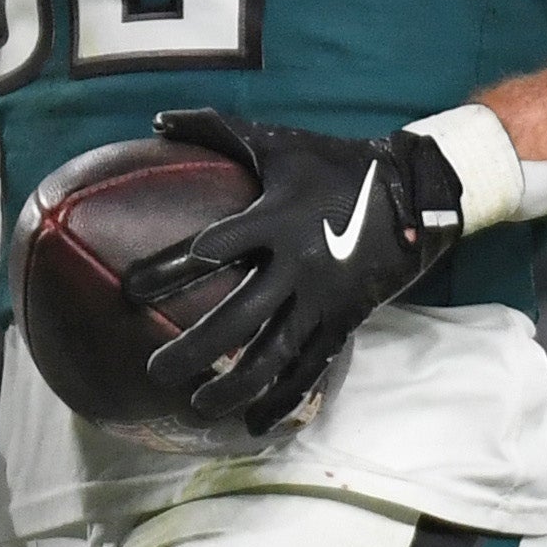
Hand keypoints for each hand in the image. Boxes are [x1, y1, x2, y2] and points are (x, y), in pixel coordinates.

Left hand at [123, 109, 465, 435]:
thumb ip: (214, 129)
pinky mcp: (346, 320)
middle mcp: (299, 264)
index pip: (211, 249)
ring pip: (276, 353)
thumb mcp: (278, 142)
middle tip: (154, 372)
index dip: (169, 270)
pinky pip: (313, 367)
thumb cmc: (334, 164)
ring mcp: (325, 297)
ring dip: (235, 385)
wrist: (416, 191)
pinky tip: (254, 426)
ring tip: (195, 407)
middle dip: (196, 349)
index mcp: (274, 219)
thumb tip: (155, 120)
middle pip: (241, 316)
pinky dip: (285, 398)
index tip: (130, 290)